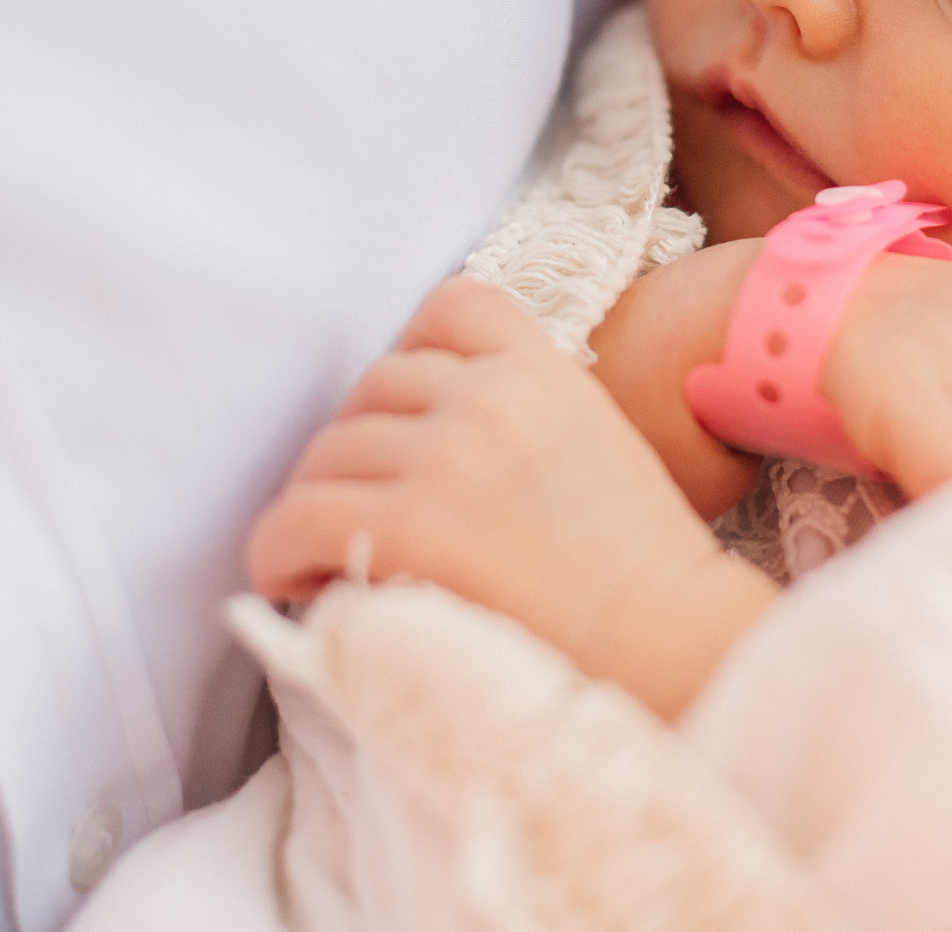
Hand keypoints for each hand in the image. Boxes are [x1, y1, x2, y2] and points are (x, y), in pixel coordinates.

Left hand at [246, 277, 775, 718]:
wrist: (672, 643)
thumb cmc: (641, 572)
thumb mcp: (595, 444)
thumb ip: (522, 416)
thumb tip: (420, 440)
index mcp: (544, 369)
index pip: (448, 307)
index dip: (412, 359)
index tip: (409, 425)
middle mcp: (489, 397)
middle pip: (369, 389)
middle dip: (359, 452)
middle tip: (366, 516)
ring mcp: (445, 457)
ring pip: (324, 453)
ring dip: (318, 504)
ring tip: (333, 560)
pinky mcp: (407, 525)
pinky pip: (293, 520)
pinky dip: (280, 554)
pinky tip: (303, 585)